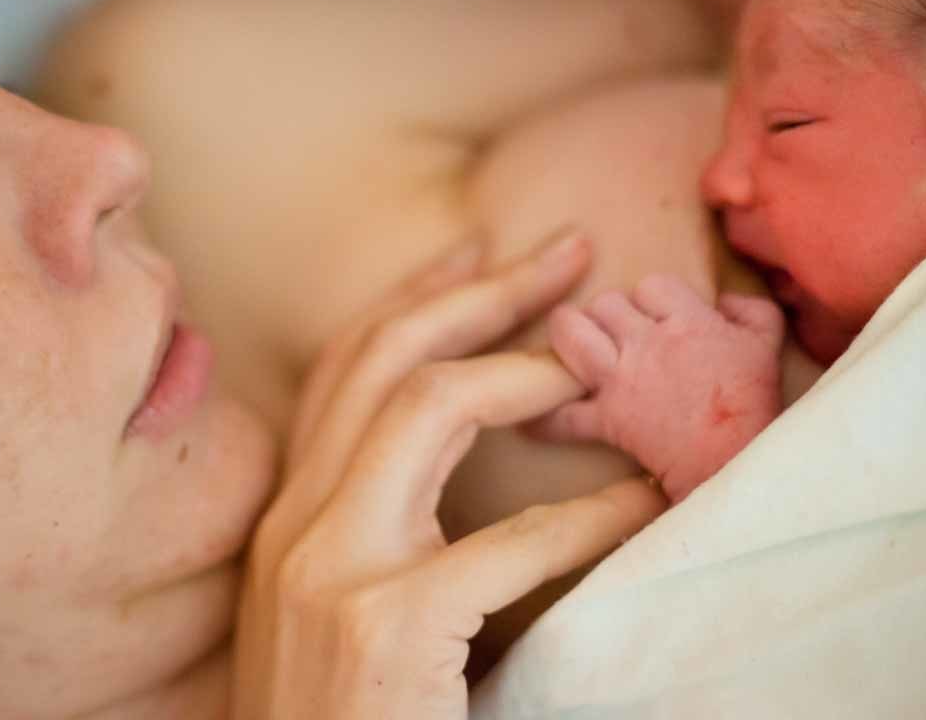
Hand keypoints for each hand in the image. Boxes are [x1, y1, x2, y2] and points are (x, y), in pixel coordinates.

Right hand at [232, 232, 666, 718]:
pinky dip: (585, 515)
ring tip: (599, 356)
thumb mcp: (328, 605)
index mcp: (287, 515)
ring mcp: (332, 569)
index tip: (478, 251)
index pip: (344, 367)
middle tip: (567, 252)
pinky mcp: (388, 625)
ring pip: (427, 405)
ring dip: (527, 366)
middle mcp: (296, 522)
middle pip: (385, 357)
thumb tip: (453, 473)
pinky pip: (507, 540)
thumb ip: (370, 529)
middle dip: (480, 289)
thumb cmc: (334, 716)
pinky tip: (638, 504)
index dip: (415, 295)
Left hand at [540, 275, 783, 502]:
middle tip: (613, 332)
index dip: (650, 297)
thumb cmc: (754, 404)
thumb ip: (750, 309)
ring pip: (571, 335)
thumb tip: (723, 299)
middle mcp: (648, 343)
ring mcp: (623, 380)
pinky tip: (531, 420)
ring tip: (569, 343)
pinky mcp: (609, 420)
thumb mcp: (766, 345)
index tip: (656, 315)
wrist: (739, 462)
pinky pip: (564, 417)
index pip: (651, 285)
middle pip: (605, 303)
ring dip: (566, 335)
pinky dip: (546, 421)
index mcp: (687, 321)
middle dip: (605, 314)